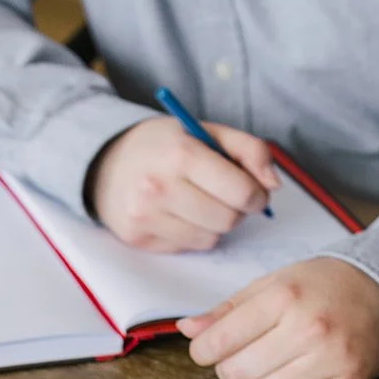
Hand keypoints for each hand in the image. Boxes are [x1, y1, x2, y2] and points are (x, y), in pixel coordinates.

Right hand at [86, 117, 278, 251]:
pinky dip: (192, 233)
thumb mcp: (206, 131)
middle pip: (227, 220)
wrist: (106, 163)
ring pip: (210, 238)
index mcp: (180, 154)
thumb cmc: (164, 146)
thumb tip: (272, 186)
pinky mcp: (138, 239)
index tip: (256, 192)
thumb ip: (249, 150)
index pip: (240, 191)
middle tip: (227, 197)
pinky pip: (187, 247)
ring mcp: (145, 217)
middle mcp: (159, 188)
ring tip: (200, 203)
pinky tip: (179, 214)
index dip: (257, 195)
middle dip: (236, 211)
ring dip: (215, 224)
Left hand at [177, 258, 378, 378]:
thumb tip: (187, 330)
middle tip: (248, 353)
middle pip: (236, 374)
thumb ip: (227, 309)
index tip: (208, 349)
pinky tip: (302, 373)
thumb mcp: (272, 284)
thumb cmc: (320, 286)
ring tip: (279, 360)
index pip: (217, 343)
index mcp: (282, 296)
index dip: (204, 351)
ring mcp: (331, 357)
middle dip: (232, 367)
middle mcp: (308, 328)